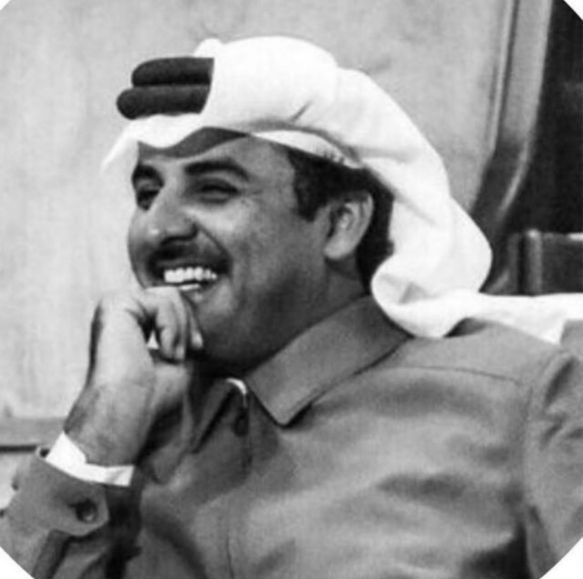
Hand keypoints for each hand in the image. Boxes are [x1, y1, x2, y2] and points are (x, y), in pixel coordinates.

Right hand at [64, 287, 201, 465]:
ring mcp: (114, 304)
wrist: (131, 407)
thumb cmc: (152, 393)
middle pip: (171, 295)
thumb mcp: (175, 353)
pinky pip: (161, 302)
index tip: (197, 348)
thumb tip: (192, 314)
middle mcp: (119, 310)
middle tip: (185, 354)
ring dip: (180, 329)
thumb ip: (179, 330)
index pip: (169, 304)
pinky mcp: (115, 304)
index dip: (189, 323)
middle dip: (187, 324)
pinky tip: (165, 351)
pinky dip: (172, 328)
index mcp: (129, 322)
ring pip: (169, 295)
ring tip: (173, 356)